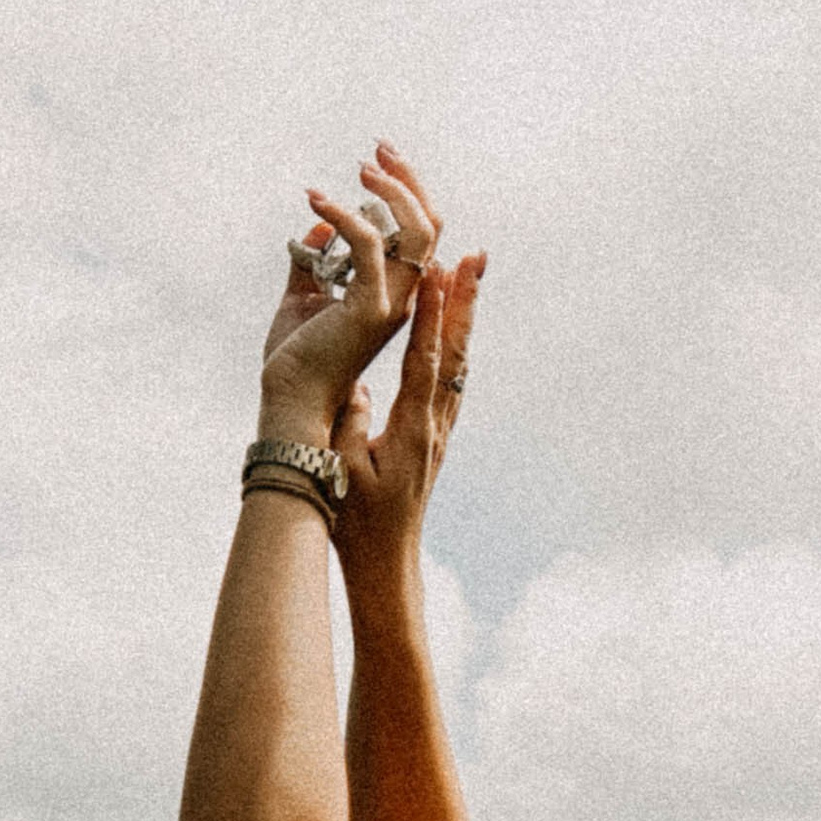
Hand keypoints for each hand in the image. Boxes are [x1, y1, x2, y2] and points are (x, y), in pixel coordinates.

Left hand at [254, 141, 444, 443]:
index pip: (421, 235)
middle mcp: (403, 299)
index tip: (376, 162)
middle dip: (408, 178)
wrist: (289, 401)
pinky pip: (370, 245)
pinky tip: (316, 198)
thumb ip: (313, 260)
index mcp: (394, 295)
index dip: (406, 192)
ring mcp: (392, 304)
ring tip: (358, 168)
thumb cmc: (294, 359)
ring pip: (417, 231)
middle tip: (377, 149)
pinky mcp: (369, 309)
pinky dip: (345, 214)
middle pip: (430, 226)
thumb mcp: (301, 296)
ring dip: (391, 188)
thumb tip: (318, 221)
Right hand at [335, 232, 483, 598]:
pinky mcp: (432, 437)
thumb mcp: (343, 471)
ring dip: (461, 316)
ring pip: (456, 362)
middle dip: (464, 301)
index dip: (432, 315)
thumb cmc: (358, 523)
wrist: (386, 564)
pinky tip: (451, 325)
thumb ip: (349, 425)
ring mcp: (438, 431)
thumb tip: (355, 388)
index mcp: (411, 429)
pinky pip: (447, 379)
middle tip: (477, 255)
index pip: (425, 361)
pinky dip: (449, 343)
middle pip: (454, 352)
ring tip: (469, 273)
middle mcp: (434, 425)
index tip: (439, 271)